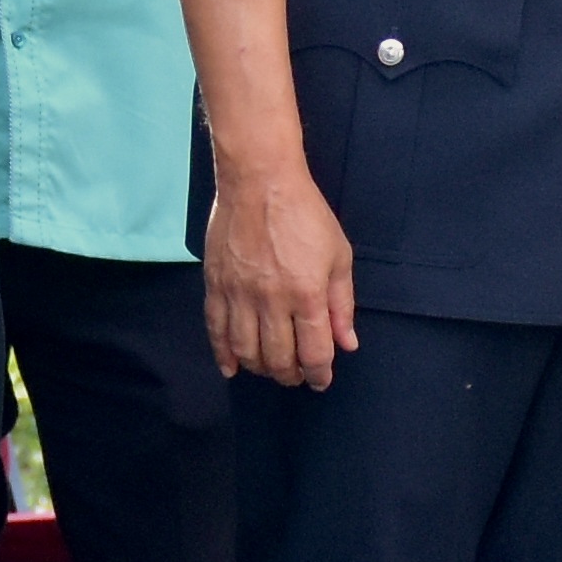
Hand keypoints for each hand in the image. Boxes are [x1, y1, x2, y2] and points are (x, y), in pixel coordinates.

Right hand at [205, 152, 357, 391]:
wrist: (259, 180)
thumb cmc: (305, 214)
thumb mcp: (338, 255)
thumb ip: (342, 303)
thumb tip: (346, 343)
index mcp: (307, 294)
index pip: (313, 352)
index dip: (319, 374)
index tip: (321, 380)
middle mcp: (271, 300)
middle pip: (278, 358)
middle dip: (290, 375)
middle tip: (295, 375)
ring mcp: (239, 294)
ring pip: (246, 350)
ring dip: (260, 368)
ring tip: (270, 367)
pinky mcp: (216, 285)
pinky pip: (215, 329)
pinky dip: (223, 353)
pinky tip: (231, 367)